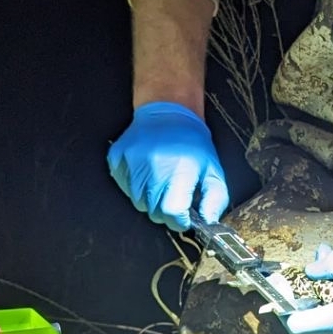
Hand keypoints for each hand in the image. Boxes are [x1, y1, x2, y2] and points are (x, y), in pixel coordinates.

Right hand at [107, 101, 228, 230]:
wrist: (168, 111)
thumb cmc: (192, 141)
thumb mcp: (213, 169)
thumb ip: (215, 199)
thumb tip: (209, 221)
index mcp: (178, 171)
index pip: (171, 213)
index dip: (180, 220)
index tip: (185, 217)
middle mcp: (152, 168)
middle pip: (154, 212)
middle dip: (167, 210)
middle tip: (175, 193)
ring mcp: (131, 163)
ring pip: (138, 202)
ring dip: (151, 199)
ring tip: (162, 180)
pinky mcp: (118, 159)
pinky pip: (125, 187)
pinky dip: (136, 187)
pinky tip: (148, 172)